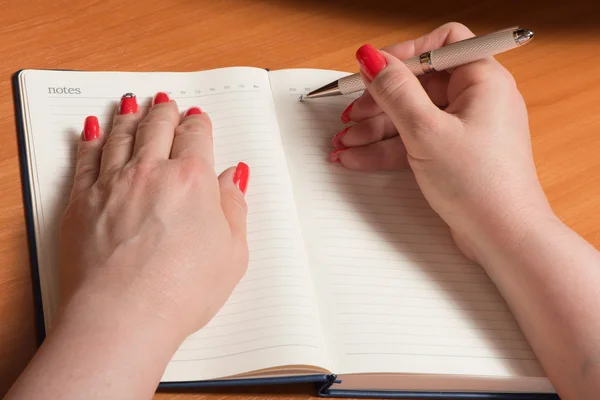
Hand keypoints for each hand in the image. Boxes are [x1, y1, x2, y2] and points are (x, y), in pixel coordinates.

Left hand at [59, 93, 249, 340]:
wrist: (124, 315)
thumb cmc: (183, 290)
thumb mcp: (232, 252)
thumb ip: (234, 207)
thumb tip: (233, 177)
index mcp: (193, 180)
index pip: (196, 137)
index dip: (198, 123)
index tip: (197, 119)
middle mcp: (152, 172)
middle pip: (157, 127)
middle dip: (164, 111)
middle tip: (165, 102)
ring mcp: (113, 184)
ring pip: (120, 135)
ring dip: (128, 116)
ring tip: (131, 104)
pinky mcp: (82, 202)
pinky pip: (85, 159)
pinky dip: (90, 139)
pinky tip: (92, 130)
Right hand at [331, 23, 554, 260]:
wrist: (503, 238)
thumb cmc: (480, 185)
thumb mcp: (426, 131)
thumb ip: (395, 90)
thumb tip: (372, 57)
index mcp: (482, 80)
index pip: (440, 46)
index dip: (402, 55)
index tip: (371, 71)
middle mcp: (477, 99)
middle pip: (418, 84)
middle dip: (378, 102)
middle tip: (350, 116)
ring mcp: (465, 128)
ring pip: (412, 116)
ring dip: (375, 129)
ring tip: (345, 144)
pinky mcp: (453, 154)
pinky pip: (415, 140)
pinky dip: (388, 148)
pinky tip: (357, 158)